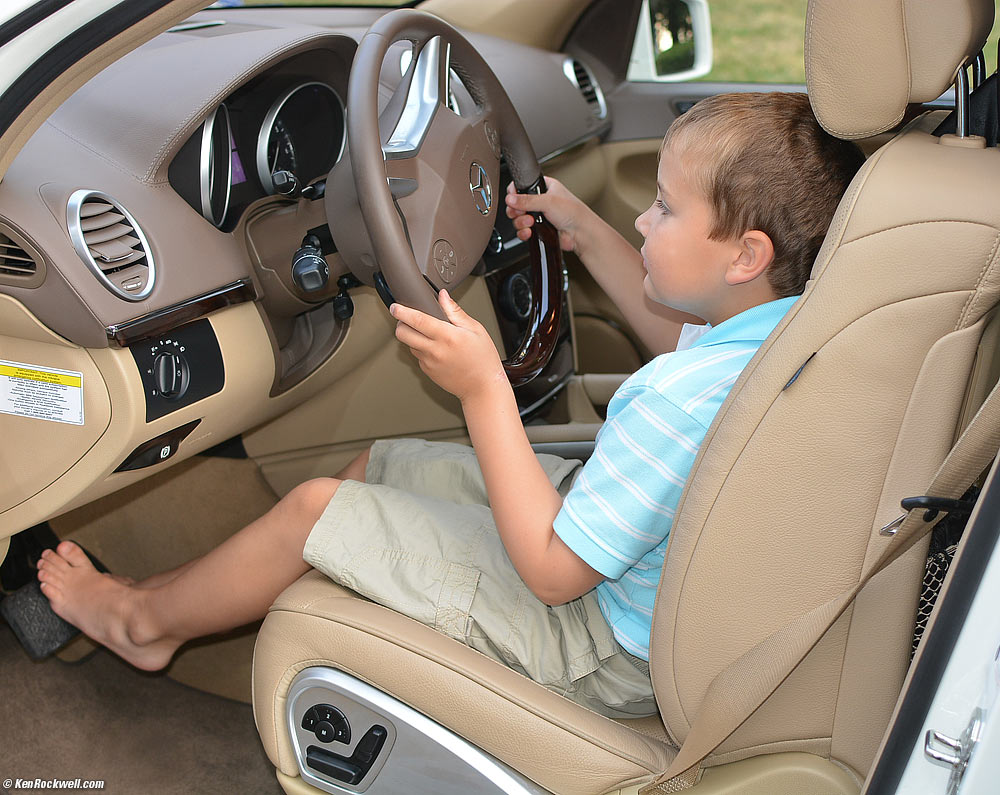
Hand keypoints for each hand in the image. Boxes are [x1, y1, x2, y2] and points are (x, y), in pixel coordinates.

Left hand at [391, 290, 505, 402]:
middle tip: (406, 318)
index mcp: (448, 336)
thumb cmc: (483, 359)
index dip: (402, 311)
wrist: (483, 388)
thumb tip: (443, 297)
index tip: (395, 307)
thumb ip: (455, 312)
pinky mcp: (427, 371)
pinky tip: (436, 349)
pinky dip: (421, 349)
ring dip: (412, 336)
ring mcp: (429, 363)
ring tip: (428, 334)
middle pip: (403, 334)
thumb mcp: (475, 329)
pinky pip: (417, 356)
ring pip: (409, 344)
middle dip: (400, 323)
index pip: (417, 320)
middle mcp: (435, 350)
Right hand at [505, 176, 590, 252]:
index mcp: (544, 187)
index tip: (513, 199)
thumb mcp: (548, 201)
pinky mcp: (538, 229)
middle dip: (516, 210)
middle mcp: (540, 200)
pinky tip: (529, 232)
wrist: (580, 233)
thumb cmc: (573, 213)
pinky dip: (523, 232)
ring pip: (518, 218)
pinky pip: (523, 230)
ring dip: (520, 222)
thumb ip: (526, 200)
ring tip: (530, 223)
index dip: (514, 193)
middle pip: (517, 204)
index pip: (522, 186)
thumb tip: (510, 198)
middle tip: (520, 212)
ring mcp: (539, 216)